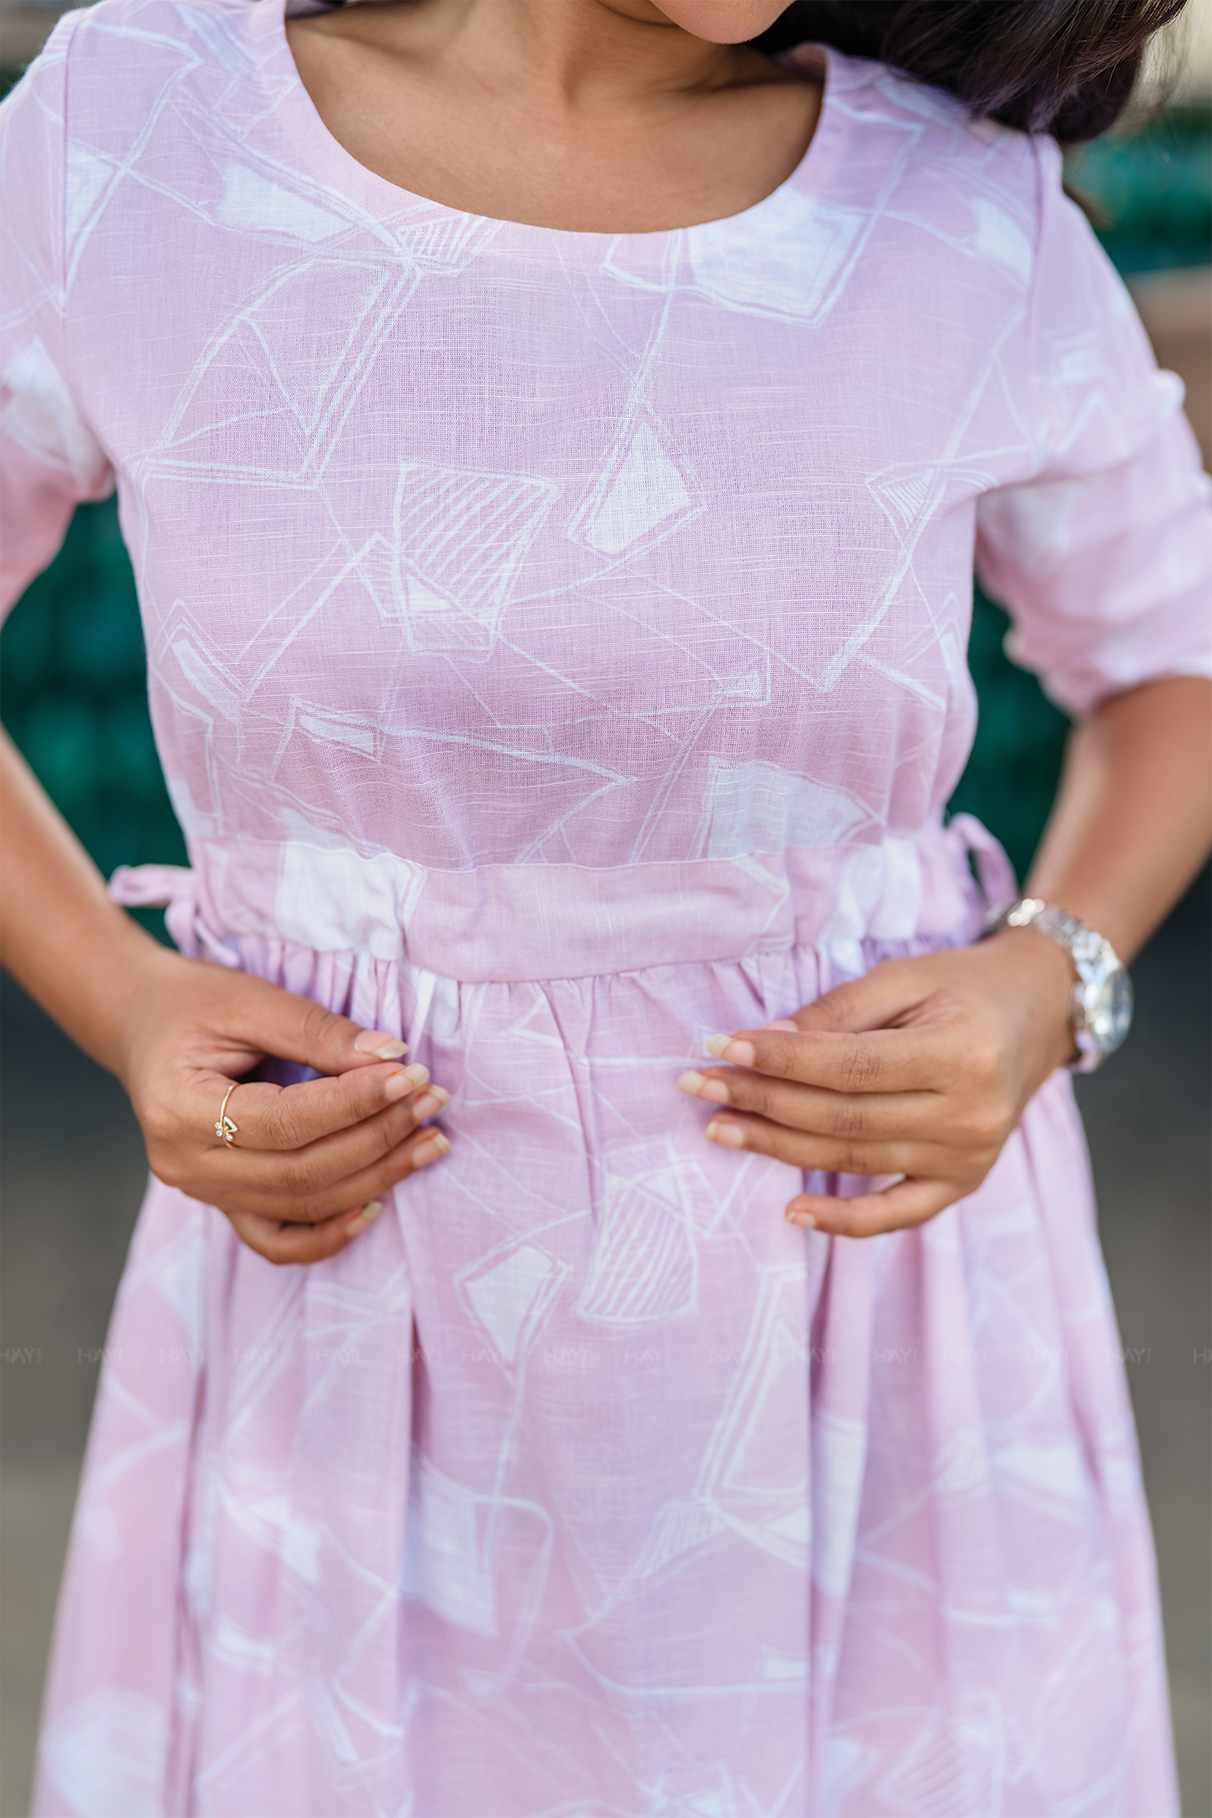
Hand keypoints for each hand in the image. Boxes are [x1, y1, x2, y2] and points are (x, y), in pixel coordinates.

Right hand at [114, 945, 450, 1264]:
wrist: (142, 1023)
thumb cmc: (191, 1004)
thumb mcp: (249, 998)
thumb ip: (317, 1031)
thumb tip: (390, 1058)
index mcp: (179, 1108)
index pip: (285, 1121)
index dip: (353, 1103)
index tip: (408, 1074)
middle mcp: (184, 1164)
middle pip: (300, 1171)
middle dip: (377, 1137)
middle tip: (432, 1099)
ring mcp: (202, 1192)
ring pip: (301, 1205)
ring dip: (376, 1177)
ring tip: (429, 1140)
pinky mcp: (222, 1202)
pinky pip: (277, 1240)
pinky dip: (329, 1233)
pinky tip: (378, 1204)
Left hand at [677, 929, 1076, 1236]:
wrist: (1035, 1014)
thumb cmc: (961, 987)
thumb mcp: (904, 977)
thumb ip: (836, 1012)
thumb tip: (763, 1042)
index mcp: (960, 1053)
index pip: (849, 1066)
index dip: (781, 1061)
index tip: (721, 1047)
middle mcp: (969, 1116)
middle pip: (843, 1116)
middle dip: (762, 1101)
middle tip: (700, 1086)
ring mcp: (969, 1159)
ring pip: (853, 1159)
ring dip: (777, 1148)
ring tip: (719, 1128)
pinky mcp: (963, 1184)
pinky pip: (895, 1215)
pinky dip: (843, 1221)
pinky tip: (791, 1211)